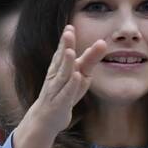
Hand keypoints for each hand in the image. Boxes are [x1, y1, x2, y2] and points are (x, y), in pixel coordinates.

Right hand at [13, 24, 109, 147]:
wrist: (46, 120)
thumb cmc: (63, 96)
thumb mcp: (78, 78)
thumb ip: (87, 62)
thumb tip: (100, 45)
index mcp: (59, 70)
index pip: (62, 52)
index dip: (65, 40)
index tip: (70, 26)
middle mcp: (56, 78)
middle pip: (61, 60)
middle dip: (65, 46)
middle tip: (68, 32)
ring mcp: (57, 91)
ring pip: (62, 76)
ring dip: (66, 63)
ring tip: (70, 51)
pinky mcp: (60, 104)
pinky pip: (66, 94)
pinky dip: (71, 86)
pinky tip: (77, 77)